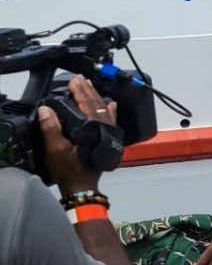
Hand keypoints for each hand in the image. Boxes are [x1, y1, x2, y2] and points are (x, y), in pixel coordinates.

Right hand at [37, 76, 114, 196]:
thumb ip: (51, 129)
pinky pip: (111, 121)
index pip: (87, 104)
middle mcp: (104, 130)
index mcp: (93, 129)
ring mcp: (108, 134)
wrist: (82, 186)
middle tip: (80, 79)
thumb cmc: (71, 171)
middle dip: (88, 90)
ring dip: (96, 96)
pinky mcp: (108, 140)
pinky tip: (111, 104)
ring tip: (90, 86)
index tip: (74, 81)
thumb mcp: (56, 150)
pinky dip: (110, 111)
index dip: (79, 91)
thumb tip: (47, 110)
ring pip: (104, 110)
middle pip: (97, 104)